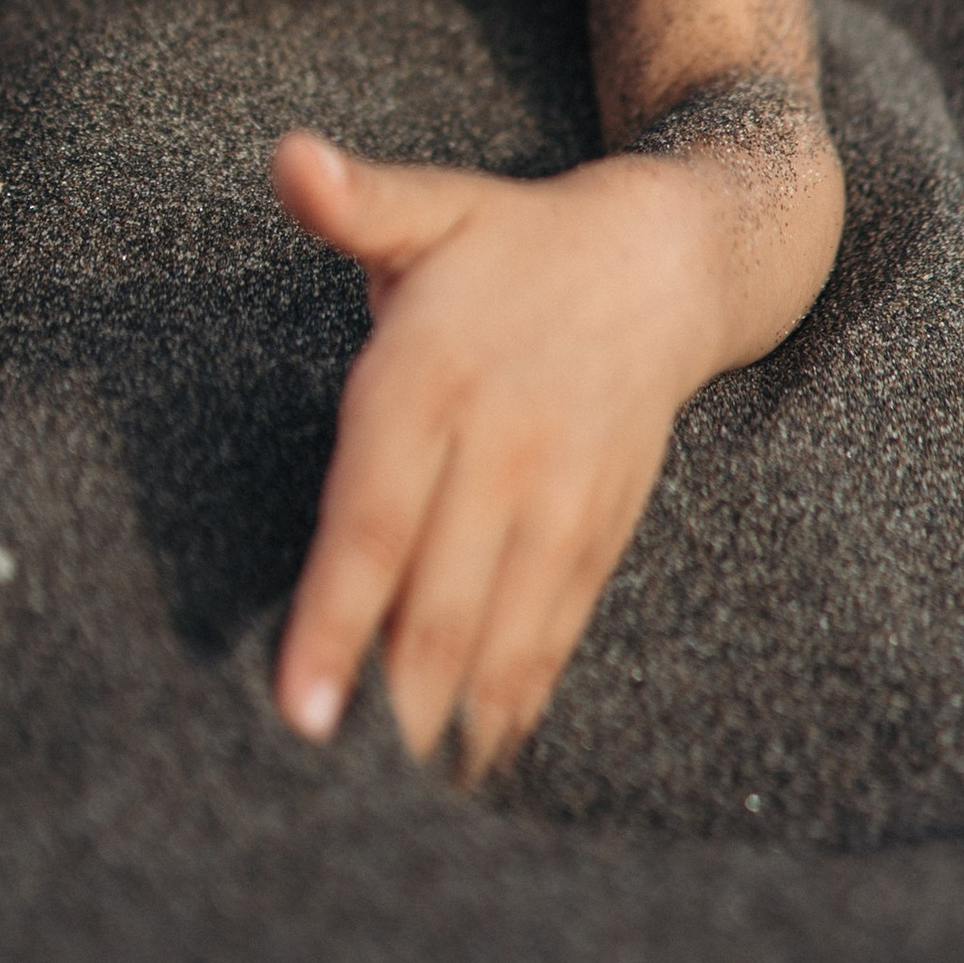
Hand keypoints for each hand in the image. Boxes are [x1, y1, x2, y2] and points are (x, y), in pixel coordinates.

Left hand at [270, 132, 720, 778]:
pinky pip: (556, 628)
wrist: (672, 259)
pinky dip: (517, 699)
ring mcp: (563, 497)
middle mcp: (504, 447)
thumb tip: (290, 161)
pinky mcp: (603, 527)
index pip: (375, 519)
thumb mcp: (434, 206)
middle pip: (439, 600)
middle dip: (387, 702)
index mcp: (436, 375)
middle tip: (332, 795)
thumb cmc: (513, 243)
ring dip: (451, 719)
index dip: (334, 617)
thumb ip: (357, 201)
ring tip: (398, 801)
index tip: (295, 708)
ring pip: (503, 631)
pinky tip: (476, 756)